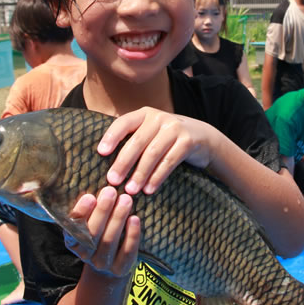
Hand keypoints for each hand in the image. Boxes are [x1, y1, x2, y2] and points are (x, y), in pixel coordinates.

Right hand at [64, 187, 139, 278]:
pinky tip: (135, 219)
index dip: (80, 213)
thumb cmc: (99, 234)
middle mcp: (85, 254)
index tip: (89, 196)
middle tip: (111, 191)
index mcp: (73, 240)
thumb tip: (94, 176)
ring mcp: (102, 264)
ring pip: (109, 241)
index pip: (72, 227)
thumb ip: (89, 208)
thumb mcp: (89, 223)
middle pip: (92, 233)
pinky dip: (131, 234)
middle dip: (102, 210)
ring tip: (126, 199)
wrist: (108, 268)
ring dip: (118, 218)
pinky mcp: (120, 269)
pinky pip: (126, 251)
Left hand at [96, 108, 217, 195]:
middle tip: (112, 181)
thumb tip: (103, 159)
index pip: (124, 123)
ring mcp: (175, 128)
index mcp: (144, 114)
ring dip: (140, 174)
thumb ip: (132, 139)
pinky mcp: (188, 141)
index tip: (101, 153)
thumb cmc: (166, 139)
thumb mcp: (150, 132)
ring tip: (131, 190)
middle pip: (137, 141)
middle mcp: (159, 118)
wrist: (202, 136)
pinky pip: (169, 161)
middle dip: (123, 162)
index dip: (111, 137)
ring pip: (152, 153)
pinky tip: (149, 190)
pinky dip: (158, 177)